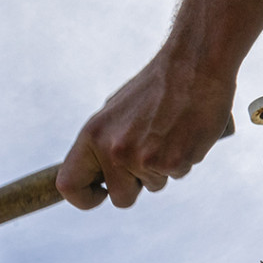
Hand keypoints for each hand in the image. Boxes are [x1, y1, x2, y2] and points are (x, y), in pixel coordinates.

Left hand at [58, 47, 236, 209]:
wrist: (193, 64)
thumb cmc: (156, 87)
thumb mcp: (115, 113)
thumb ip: (103, 144)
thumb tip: (93, 174)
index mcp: (92, 135)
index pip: (68, 184)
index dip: (84, 198)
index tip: (101, 193)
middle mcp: (113, 150)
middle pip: (120, 198)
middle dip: (135, 186)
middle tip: (150, 155)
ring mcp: (142, 159)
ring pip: (152, 187)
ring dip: (163, 169)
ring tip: (170, 133)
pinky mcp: (172, 162)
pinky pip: (178, 176)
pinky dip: (184, 159)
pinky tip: (185, 133)